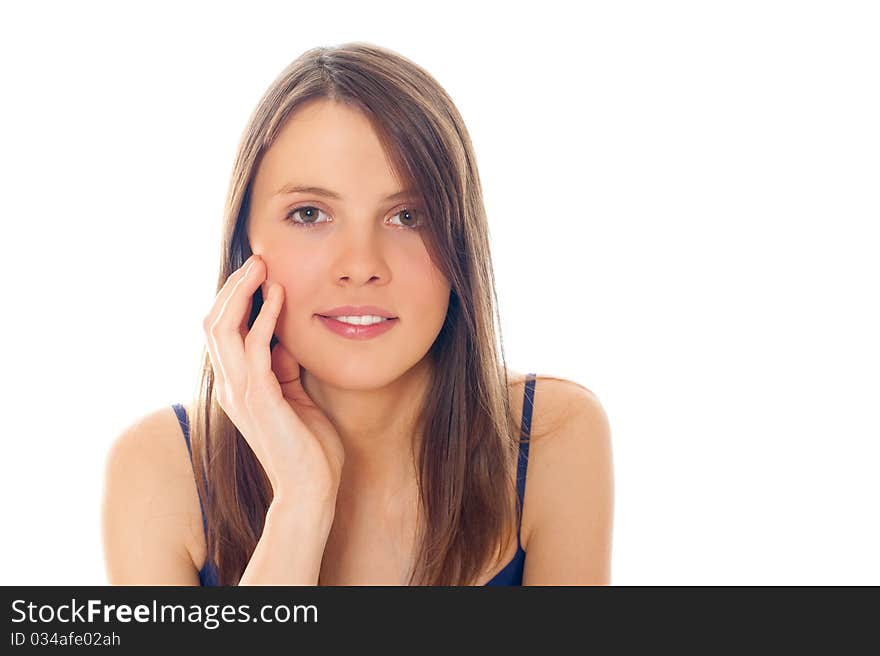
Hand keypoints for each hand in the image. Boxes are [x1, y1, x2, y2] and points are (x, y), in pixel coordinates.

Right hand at [203, 254, 344, 502]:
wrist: (311, 489)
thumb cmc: (307, 446)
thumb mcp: (293, 394)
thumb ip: (282, 366)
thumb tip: (284, 335)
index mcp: (235, 386)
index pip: (221, 331)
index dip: (234, 298)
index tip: (258, 272)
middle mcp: (229, 386)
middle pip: (213, 322)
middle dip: (233, 287)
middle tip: (258, 260)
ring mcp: (240, 392)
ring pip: (223, 328)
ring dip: (242, 293)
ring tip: (262, 267)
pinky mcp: (259, 399)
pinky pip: (253, 347)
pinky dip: (264, 317)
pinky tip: (279, 297)